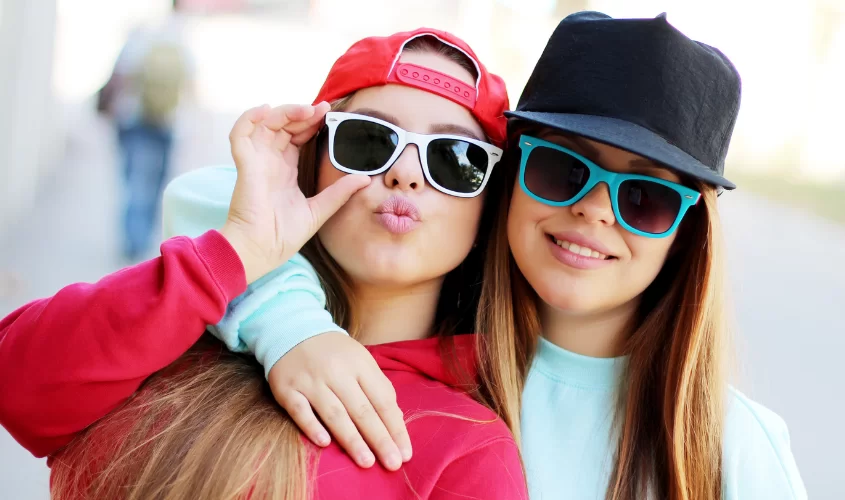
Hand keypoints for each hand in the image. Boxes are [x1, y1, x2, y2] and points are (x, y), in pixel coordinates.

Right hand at [221, 103, 370, 283]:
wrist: (263, 250)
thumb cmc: (284, 235)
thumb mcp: (320, 209)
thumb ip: (340, 192)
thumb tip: (366, 179)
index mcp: (284, 171)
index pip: (295, 137)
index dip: (310, 123)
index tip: (328, 114)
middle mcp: (269, 162)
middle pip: (283, 125)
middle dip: (302, 113)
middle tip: (322, 109)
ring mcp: (256, 162)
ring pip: (264, 123)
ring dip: (284, 111)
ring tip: (306, 110)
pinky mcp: (246, 165)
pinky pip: (240, 134)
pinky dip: (248, 118)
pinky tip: (266, 109)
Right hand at [268, 333, 412, 470]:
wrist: (294, 330)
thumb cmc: (335, 353)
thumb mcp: (361, 361)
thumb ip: (378, 388)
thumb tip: (396, 421)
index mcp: (360, 364)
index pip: (382, 400)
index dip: (395, 428)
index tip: (405, 453)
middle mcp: (337, 372)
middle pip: (362, 410)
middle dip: (379, 439)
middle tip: (393, 464)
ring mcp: (311, 381)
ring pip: (334, 413)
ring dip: (352, 439)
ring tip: (367, 462)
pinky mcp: (287, 388)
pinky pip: (300, 410)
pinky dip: (312, 426)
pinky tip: (325, 444)